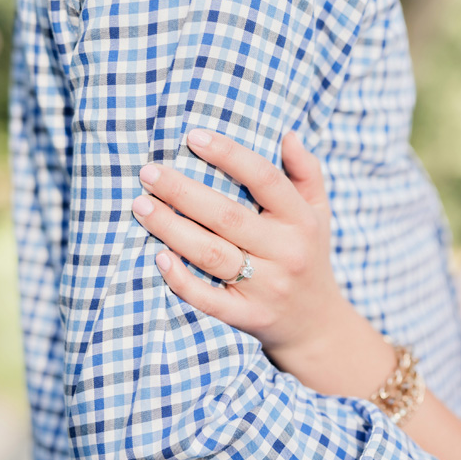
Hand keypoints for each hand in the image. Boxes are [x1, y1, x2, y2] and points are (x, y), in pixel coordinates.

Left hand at [131, 130, 352, 356]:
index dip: (228, 155)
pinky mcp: (249, 316)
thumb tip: (287, 135)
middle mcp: (286, 252)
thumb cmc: (309, 255)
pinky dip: (182, 280)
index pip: (265, 179)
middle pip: (227, 216)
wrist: (317, 324)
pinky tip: (158, 258)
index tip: (193, 137)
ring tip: (141, 206)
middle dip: (182, 192)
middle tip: (149, 173)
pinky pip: (209, 299)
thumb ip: (306, 172)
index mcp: (302, 220)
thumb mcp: (319, 213)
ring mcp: (267, 287)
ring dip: (171, 228)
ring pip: (211, 254)